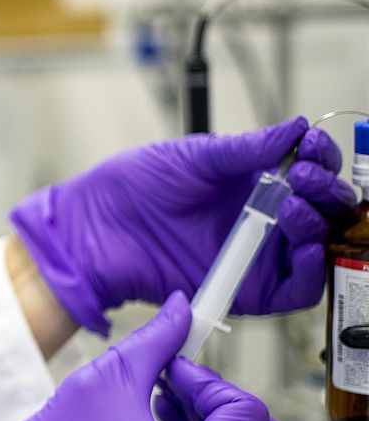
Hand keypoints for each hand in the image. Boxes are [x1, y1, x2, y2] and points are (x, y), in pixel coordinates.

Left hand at [9, 118, 353, 333]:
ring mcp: (257, 259)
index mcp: (255, 186)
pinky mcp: (247, 293)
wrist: (92, 228)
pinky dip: (311, 270)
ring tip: (293, 204)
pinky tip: (303, 246)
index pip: (310, 175)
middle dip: (326, 192)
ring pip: (318, 251)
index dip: (321, 161)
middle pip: (323, 214)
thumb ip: (247, 149)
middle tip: (305, 177)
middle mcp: (263, 223)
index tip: (314, 146)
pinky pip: (297, 291)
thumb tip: (297, 128)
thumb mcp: (194, 158)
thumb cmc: (132, 190)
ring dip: (319, 226)